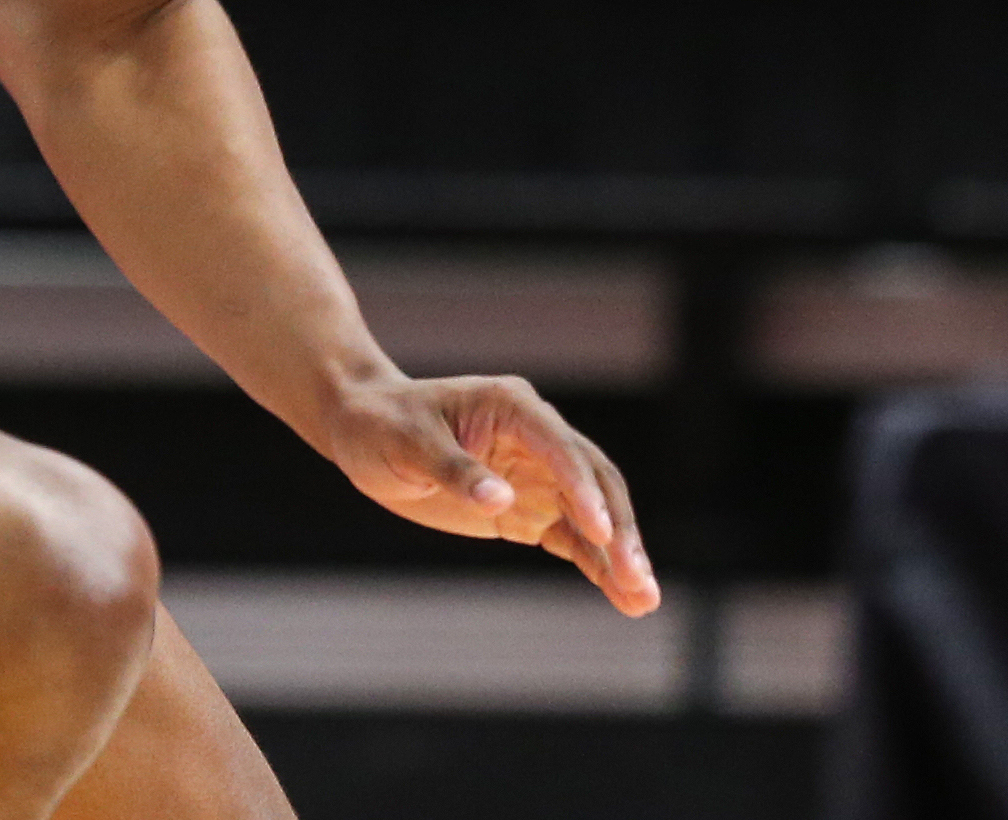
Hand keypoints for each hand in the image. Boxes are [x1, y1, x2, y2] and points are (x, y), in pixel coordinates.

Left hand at [323, 371, 658, 614]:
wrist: (363, 428)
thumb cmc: (381, 424)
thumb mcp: (408, 443)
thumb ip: (456, 471)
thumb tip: (503, 501)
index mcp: (513, 407)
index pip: (563, 448)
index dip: (583, 489)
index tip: (600, 532)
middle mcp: (537, 438)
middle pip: (594, 483)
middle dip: (618, 530)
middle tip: (637, 577)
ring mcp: (537, 475)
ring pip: (593, 516)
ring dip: (619, 555)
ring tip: (645, 600)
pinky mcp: (528, 509)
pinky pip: (572, 539)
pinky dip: (596, 566)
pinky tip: (623, 598)